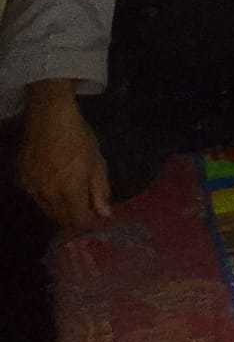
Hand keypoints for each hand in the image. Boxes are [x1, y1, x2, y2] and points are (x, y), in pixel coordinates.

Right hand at [20, 83, 111, 229]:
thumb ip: (100, 190)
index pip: (79, 220)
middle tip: (90, 212)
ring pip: (48, 210)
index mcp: (68, 190)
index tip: (101, 220)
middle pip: (62, 219)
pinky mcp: (21, 180)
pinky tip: (58, 189)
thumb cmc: (79, 137)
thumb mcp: (97, 162)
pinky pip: (37, 198)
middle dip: (77, 219)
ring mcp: (31, 188)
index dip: (91, 224)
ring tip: (76, 202)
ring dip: (62, 211)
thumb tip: (105, 213)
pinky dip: (49, 199)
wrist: (48, 117)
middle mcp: (47, 194)